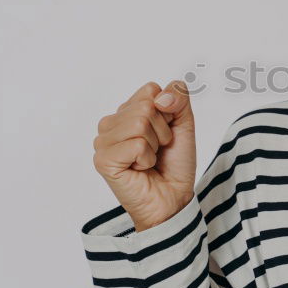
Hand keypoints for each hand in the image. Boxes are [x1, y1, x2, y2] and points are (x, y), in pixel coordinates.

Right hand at [92, 79, 197, 231]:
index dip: (168, 113)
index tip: (165, 134)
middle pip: (146, 106)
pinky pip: (136, 144)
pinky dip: (147, 159)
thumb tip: (161, 97)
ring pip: (139, 123)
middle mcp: (110, 123)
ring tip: (148, 160)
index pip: (150, 90)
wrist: (173, 197)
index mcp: (126, 111)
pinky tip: (140, 169)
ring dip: (154, 145)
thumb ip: (178, 98)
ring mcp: (103, 142)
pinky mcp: (103, 160)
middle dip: (162, 131)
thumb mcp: (184, 123)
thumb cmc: (173, 163)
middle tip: (157, 150)